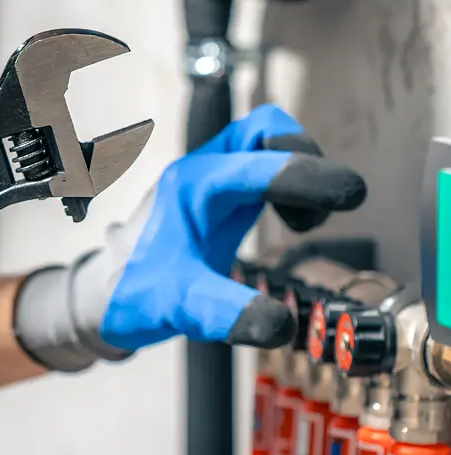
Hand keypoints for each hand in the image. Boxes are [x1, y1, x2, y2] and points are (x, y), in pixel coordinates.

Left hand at [14, 104, 366, 370]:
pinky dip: (288, 182)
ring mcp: (212, 178)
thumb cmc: (132, 292)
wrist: (105, 291)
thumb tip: (281, 325)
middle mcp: (202, 172)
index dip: (307, 173)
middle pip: (264, 129)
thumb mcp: (178, 307)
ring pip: (265, 142)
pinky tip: (291, 218)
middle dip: (306, 157)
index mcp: (191, 187)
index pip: (257, 162)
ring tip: (305, 220)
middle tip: (329, 204)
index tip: (350, 195)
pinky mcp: (220, 194)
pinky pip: (262, 165)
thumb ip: (225, 314)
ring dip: (299, 170)